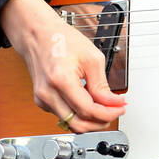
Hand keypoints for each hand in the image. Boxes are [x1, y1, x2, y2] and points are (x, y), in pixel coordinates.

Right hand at [0, 0, 127, 132]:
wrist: (38, 35)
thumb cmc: (61, 40)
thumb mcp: (91, 57)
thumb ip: (101, 85)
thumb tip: (112, 103)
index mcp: (60, 80)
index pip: (87, 110)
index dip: (108, 113)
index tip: (120, 109)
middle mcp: (47, 94)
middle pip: (78, 124)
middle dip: (101, 121)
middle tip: (115, 111)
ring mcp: (43, 100)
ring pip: (71, 123)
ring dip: (91, 120)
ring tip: (105, 107)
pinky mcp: (43, 102)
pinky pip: (65, 116)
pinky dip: (80, 113)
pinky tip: (89, 102)